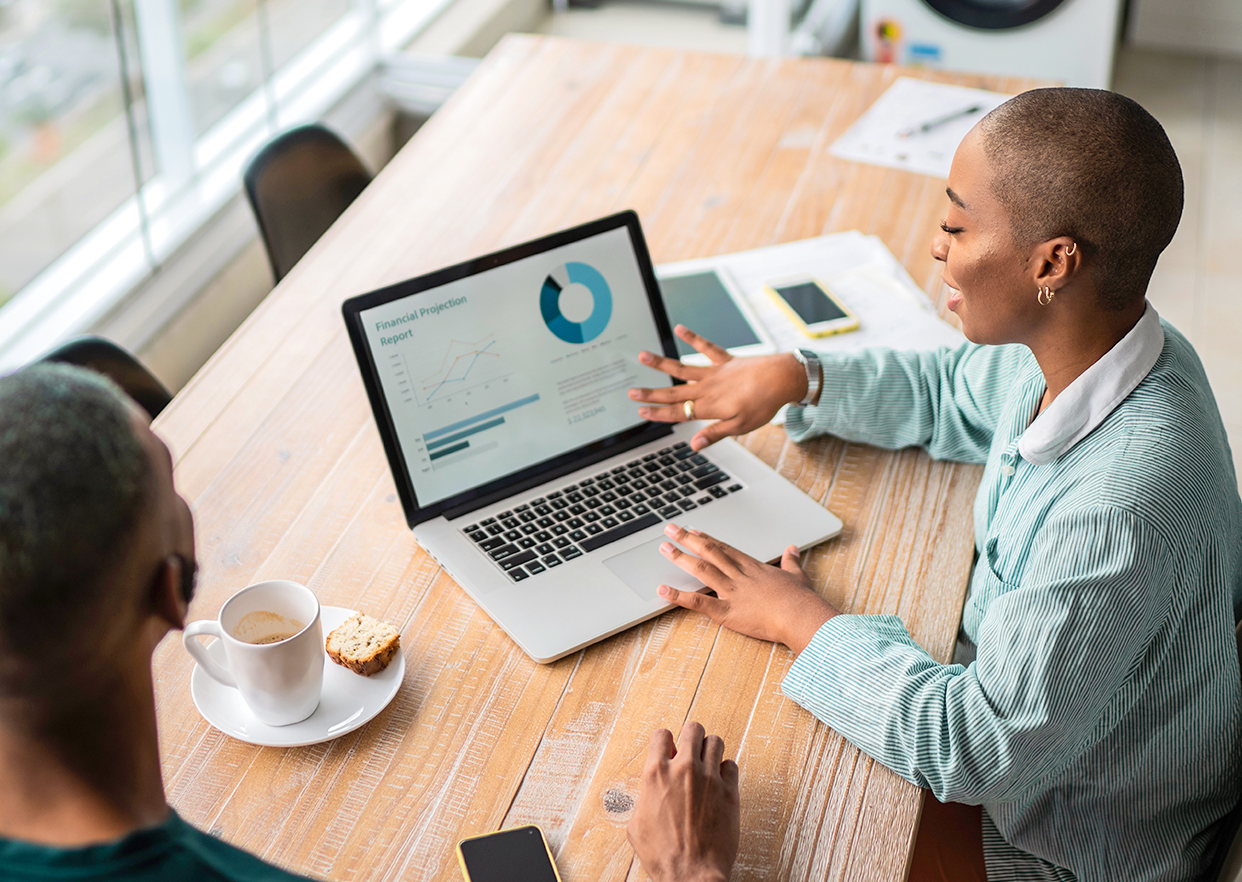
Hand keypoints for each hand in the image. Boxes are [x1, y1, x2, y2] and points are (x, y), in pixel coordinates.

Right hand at [627, 722, 739, 881]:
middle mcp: (684, 769)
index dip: (665, 741)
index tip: (668, 749)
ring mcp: (709, 778)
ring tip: (707, 763)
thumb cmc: (662, 856)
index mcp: (656, 774)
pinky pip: (732, 765)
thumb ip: (643, 798)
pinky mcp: (729, 791)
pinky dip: (726, 770)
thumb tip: (649, 790)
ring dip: (710, 750)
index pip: (662, 734)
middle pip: (693, 729)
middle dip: (691, 737)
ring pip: (716, 741)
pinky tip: (719, 781)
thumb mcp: (636, 825)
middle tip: (691, 749)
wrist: (691, 874)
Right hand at [628, 325, 808, 450]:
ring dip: (661, 363)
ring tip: (642, 356)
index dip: (657, 413)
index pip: (678, 412)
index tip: (640, 411)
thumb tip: (693, 445)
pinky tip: (679, 328)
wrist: (782, 379)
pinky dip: (692, 337)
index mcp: (709, 406)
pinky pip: (706, 347)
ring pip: (682, 367)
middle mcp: (707, 388)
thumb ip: (714, 433)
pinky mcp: (725, 360)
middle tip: (630, 391)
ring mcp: (715, 372)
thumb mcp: (740, 426)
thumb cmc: (764, 404)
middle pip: (673, 392)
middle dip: (650, 393)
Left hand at [657, 523, 837, 654]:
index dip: (707, 539)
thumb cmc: (802, 599)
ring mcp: (732, 592)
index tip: (694, 531)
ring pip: (702, 570)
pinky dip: (679, 596)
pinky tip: (663, 590)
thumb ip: (791, 562)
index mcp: (754, 568)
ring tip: (664, 548)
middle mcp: (739, 575)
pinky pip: (699, 603)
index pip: (725, 549)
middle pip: (709, 552)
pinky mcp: (728, 611)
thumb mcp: (798, 576)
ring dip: (681, 558)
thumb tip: (792, 549)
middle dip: (687, 540)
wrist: (801, 615)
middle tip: (670, 529)